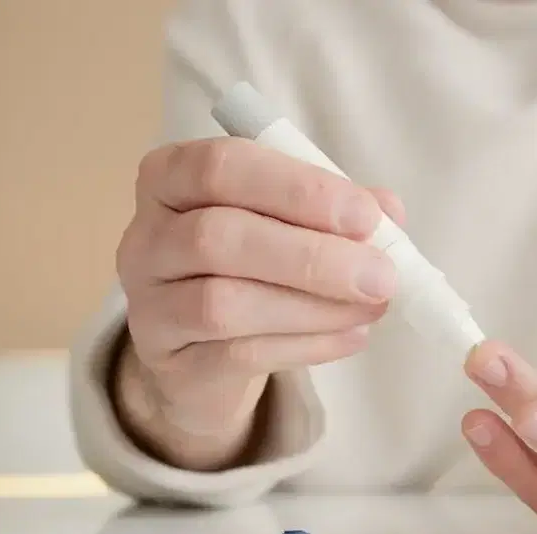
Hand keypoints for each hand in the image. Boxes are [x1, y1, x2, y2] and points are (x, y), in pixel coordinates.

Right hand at [115, 137, 401, 466]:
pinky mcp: (170, 363)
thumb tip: (390, 211)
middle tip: (381, 275)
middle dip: (312, 256)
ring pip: (223, 303)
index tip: (367, 215)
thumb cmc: (251, 266)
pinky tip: (353, 336)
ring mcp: (149, 305)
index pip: (223, 167)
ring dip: (313, 306)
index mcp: (171, 179)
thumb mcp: (288, 224)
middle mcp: (147, 238)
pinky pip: (238, 355)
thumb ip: (335, 210)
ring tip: (374, 307)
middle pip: (218, 237)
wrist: (201, 354)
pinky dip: (308, 345)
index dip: (300, 189)